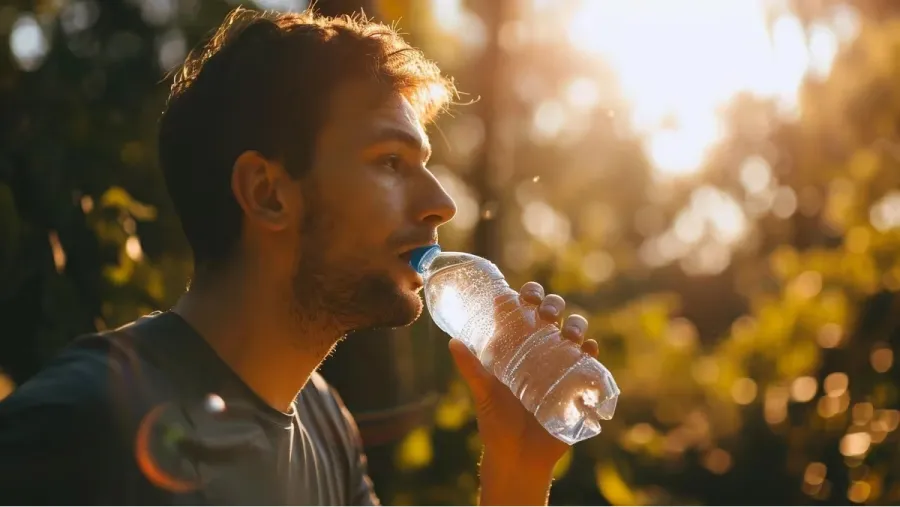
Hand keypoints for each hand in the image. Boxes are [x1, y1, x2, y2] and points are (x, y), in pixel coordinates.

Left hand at [448, 281, 598, 470]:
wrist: (519, 458)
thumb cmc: (497, 423)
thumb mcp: (484, 392)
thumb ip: (470, 368)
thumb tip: (453, 342)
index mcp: (517, 347)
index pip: (525, 312)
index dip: (529, 296)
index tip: (526, 296)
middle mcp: (540, 351)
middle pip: (553, 315)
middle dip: (554, 305)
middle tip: (547, 314)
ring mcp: (560, 366)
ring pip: (574, 332)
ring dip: (575, 324)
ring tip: (569, 333)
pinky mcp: (576, 384)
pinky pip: (590, 361)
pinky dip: (591, 350)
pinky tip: (588, 349)